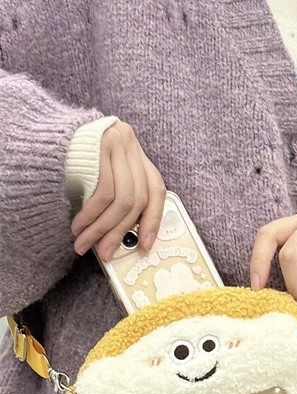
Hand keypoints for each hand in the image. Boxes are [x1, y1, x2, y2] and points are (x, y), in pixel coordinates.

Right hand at [71, 122, 166, 261]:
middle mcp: (129, 144)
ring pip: (121, 200)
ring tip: (85, 243)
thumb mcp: (101, 174)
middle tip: (106, 252)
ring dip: (102, 228)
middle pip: (137, 198)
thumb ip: (117, 195)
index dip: (153, 219)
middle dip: (120, 231)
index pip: (155, 189)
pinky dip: (92, 216)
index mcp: (135, 152)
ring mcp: (114, 143)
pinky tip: (79, 227)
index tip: (146, 244)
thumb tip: (122, 234)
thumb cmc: (69, 159)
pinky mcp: (97, 148)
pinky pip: (102, 193)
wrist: (36, 132)